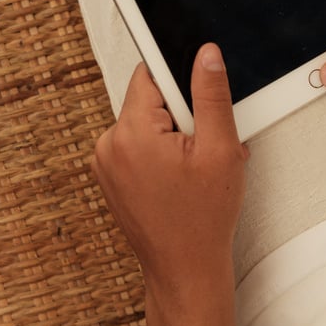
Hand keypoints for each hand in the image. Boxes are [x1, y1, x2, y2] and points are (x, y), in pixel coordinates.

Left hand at [91, 42, 248, 306]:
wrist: (184, 271)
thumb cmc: (203, 220)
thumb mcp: (220, 149)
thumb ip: (211, 94)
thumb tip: (205, 54)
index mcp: (130, 133)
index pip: (150, 75)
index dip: (181, 83)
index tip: (198, 105)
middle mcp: (108, 145)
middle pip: (149, 100)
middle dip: (182, 115)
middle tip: (203, 148)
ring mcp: (105, 164)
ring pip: (145, 124)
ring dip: (173, 136)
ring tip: (194, 168)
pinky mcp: (109, 178)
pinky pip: (137, 146)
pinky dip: (161, 154)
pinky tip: (180, 178)